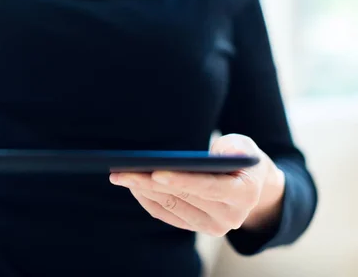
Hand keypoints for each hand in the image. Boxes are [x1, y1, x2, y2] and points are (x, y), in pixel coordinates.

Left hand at [110, 134, 284, 235]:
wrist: (251, 185)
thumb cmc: (241, 157)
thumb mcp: (242, 145)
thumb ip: (233, 148)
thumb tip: (217, 155)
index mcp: (244, 194)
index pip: (208, 188)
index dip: (181, 180)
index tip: (155, 172)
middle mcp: (230, 216)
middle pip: (183, 198)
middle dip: (150, 183)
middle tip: (123, 171)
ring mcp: (213, 226)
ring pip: (170, 207)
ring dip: (143, 191)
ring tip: (121, 176)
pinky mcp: (197, 227)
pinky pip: (167, 214)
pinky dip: (148, 200)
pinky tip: (133, 186)